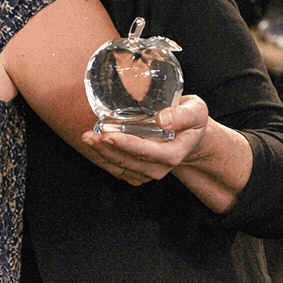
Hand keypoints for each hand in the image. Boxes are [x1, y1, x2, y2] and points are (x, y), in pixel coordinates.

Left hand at [80, 94, 210, 185]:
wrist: (187, 133)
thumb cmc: (191, 119)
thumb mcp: (195, 111)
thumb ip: (183, 115)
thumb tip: (162, 119)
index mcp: (174, 153)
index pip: (149, 153)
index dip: (128, 145)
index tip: (110, 136)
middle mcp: (160, 166)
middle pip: (130, 162)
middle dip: (107, 150)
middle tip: (88, 136)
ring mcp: (147, 171)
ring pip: (121, 167)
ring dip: (101, 155)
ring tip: (86, 138)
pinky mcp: (137, 171)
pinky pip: (117, 169)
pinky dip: (103, 159)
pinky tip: (92, 146)